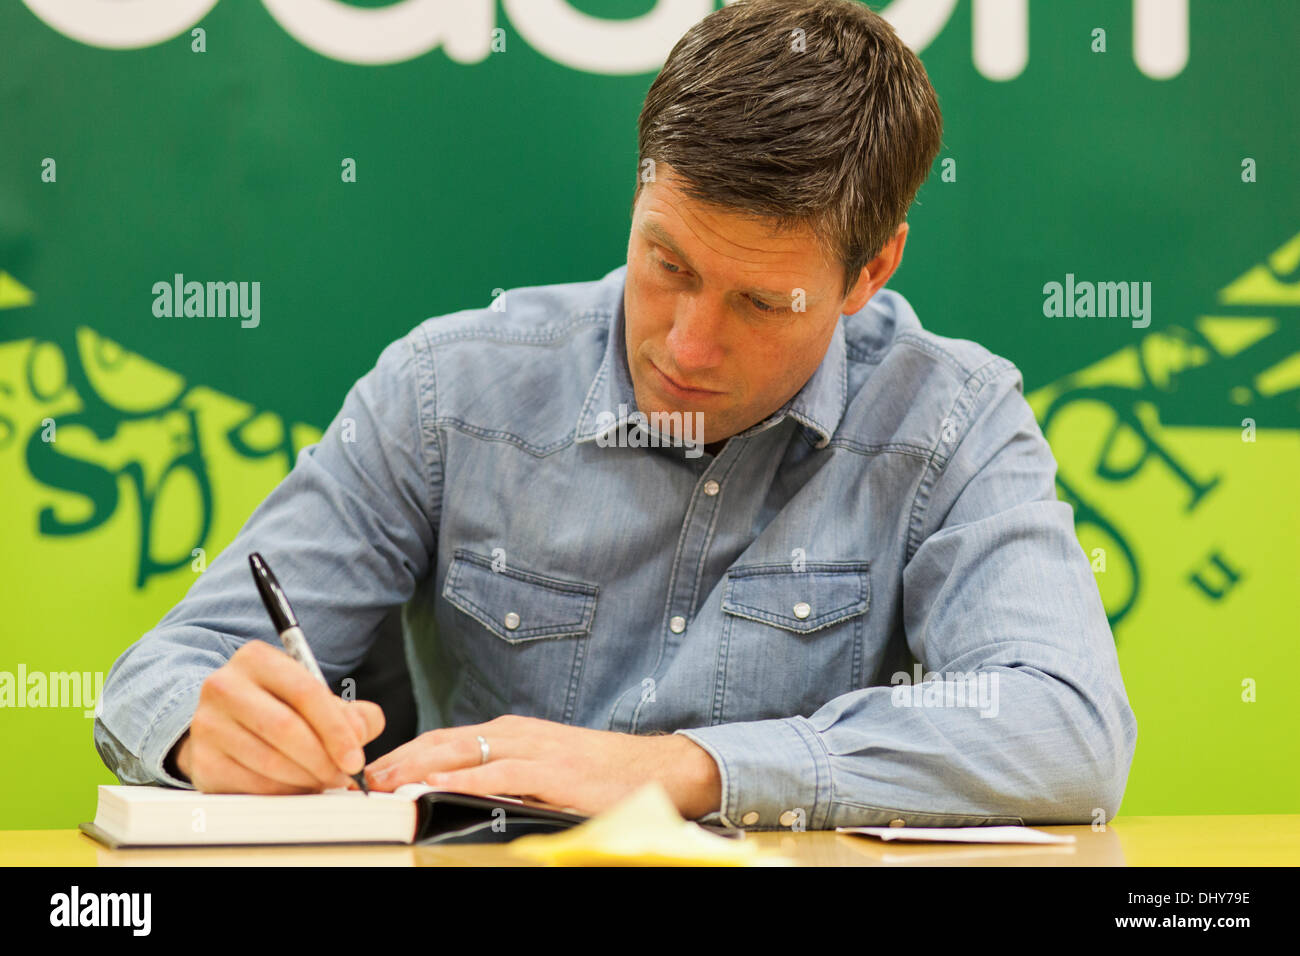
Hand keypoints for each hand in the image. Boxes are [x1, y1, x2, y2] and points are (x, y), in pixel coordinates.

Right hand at [175, 639, 385, 793]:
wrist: (225, 722)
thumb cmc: (277, 706)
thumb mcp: (315, 697)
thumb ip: (351, 712)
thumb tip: (361, 732)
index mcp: (256, 659)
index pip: (305, 692)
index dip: (336, 730)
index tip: (355, 758)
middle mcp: (224, 686)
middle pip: (285, 728)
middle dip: (323, 759)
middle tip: (342, 775)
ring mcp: (207, 724)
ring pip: (269, 761)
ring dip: (306, 778)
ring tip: (324, 780)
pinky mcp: (202, 760)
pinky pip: (251, 785)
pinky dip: (284, 792)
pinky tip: (298, 786)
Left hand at [363, 715, 721, 818]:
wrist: (654, 769)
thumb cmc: (598, 772)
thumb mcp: (542, 767)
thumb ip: (504, 773)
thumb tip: (457, 790)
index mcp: (511, 733)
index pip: (446, 737)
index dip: (408, 750)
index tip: (376, 767)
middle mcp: (516, 734)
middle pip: (445, 740)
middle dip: (402, 757)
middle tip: (366, 775)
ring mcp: (534, 750)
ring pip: (464, 752)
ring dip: (420, 765)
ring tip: (387, 781)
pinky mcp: (552, 772)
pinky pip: (499, 774)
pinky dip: (464, 778)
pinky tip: (437, 784)